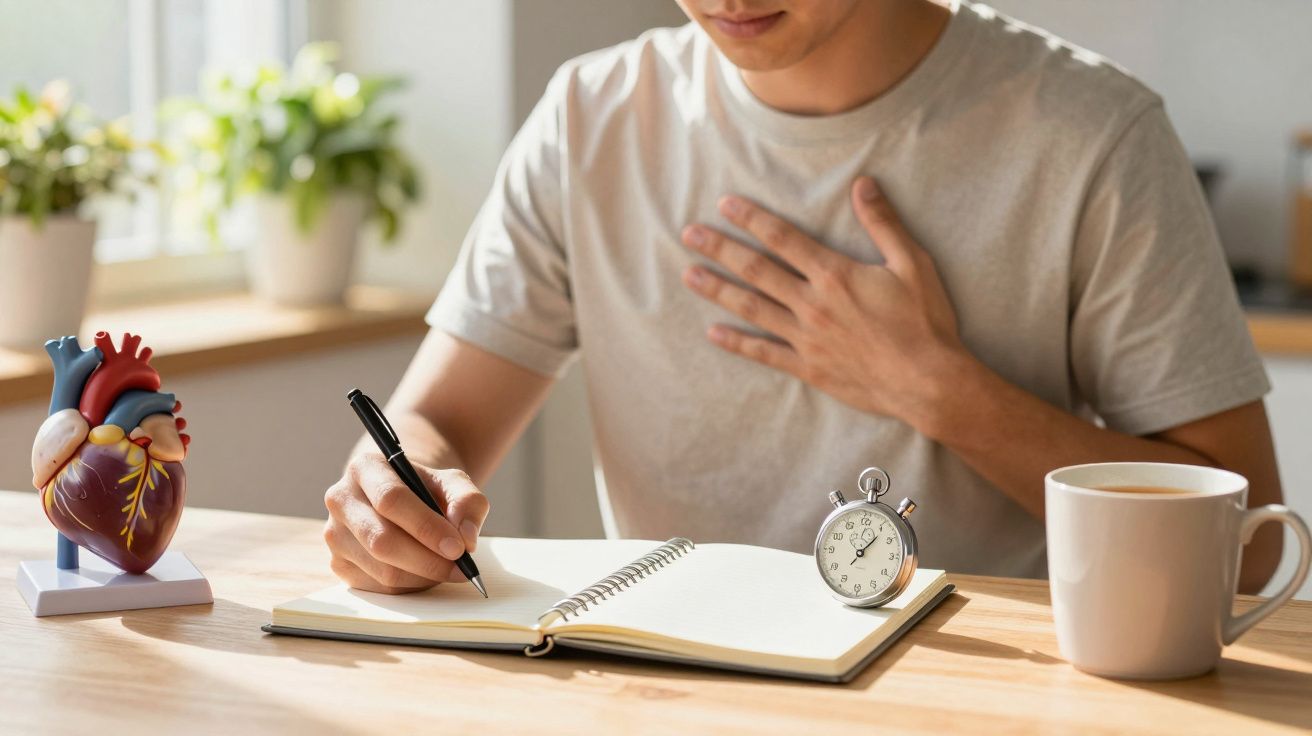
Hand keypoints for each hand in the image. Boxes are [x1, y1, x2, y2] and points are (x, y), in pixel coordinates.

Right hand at [323, 453, 489, 593]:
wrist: (401, 501)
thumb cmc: (427, 490)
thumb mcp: (453, 483)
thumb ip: (467, 502)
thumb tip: (466, 537)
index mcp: (366, 468)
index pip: (391, 500)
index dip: (426, 527)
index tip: (458, 548)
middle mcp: (341, 499)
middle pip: (382, 540)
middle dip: (427, 560)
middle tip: (460, 567)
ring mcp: (335, 534)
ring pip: (381, 569)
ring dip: (423, 576)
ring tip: (448, 569)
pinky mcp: (338, 564)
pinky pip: (378, 587)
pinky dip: (410, 586)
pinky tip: (426, 573)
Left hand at [681, 176, 968, 431]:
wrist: (929, 382)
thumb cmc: (925, 321)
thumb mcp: (912, 264)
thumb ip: (883, 223)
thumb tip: (863, 183)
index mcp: (835, 275)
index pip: (782, 238)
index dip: (751, 218)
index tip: (724, 204)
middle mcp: (813, 304)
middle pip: (756, 270)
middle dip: (720, 249)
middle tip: (689, 235)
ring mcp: (807, 337)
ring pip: (752, 308)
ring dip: (718, 290)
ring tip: (689, 275)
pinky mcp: (808, 367)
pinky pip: (764, 353)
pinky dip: (737, 343)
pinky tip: (713, 333)